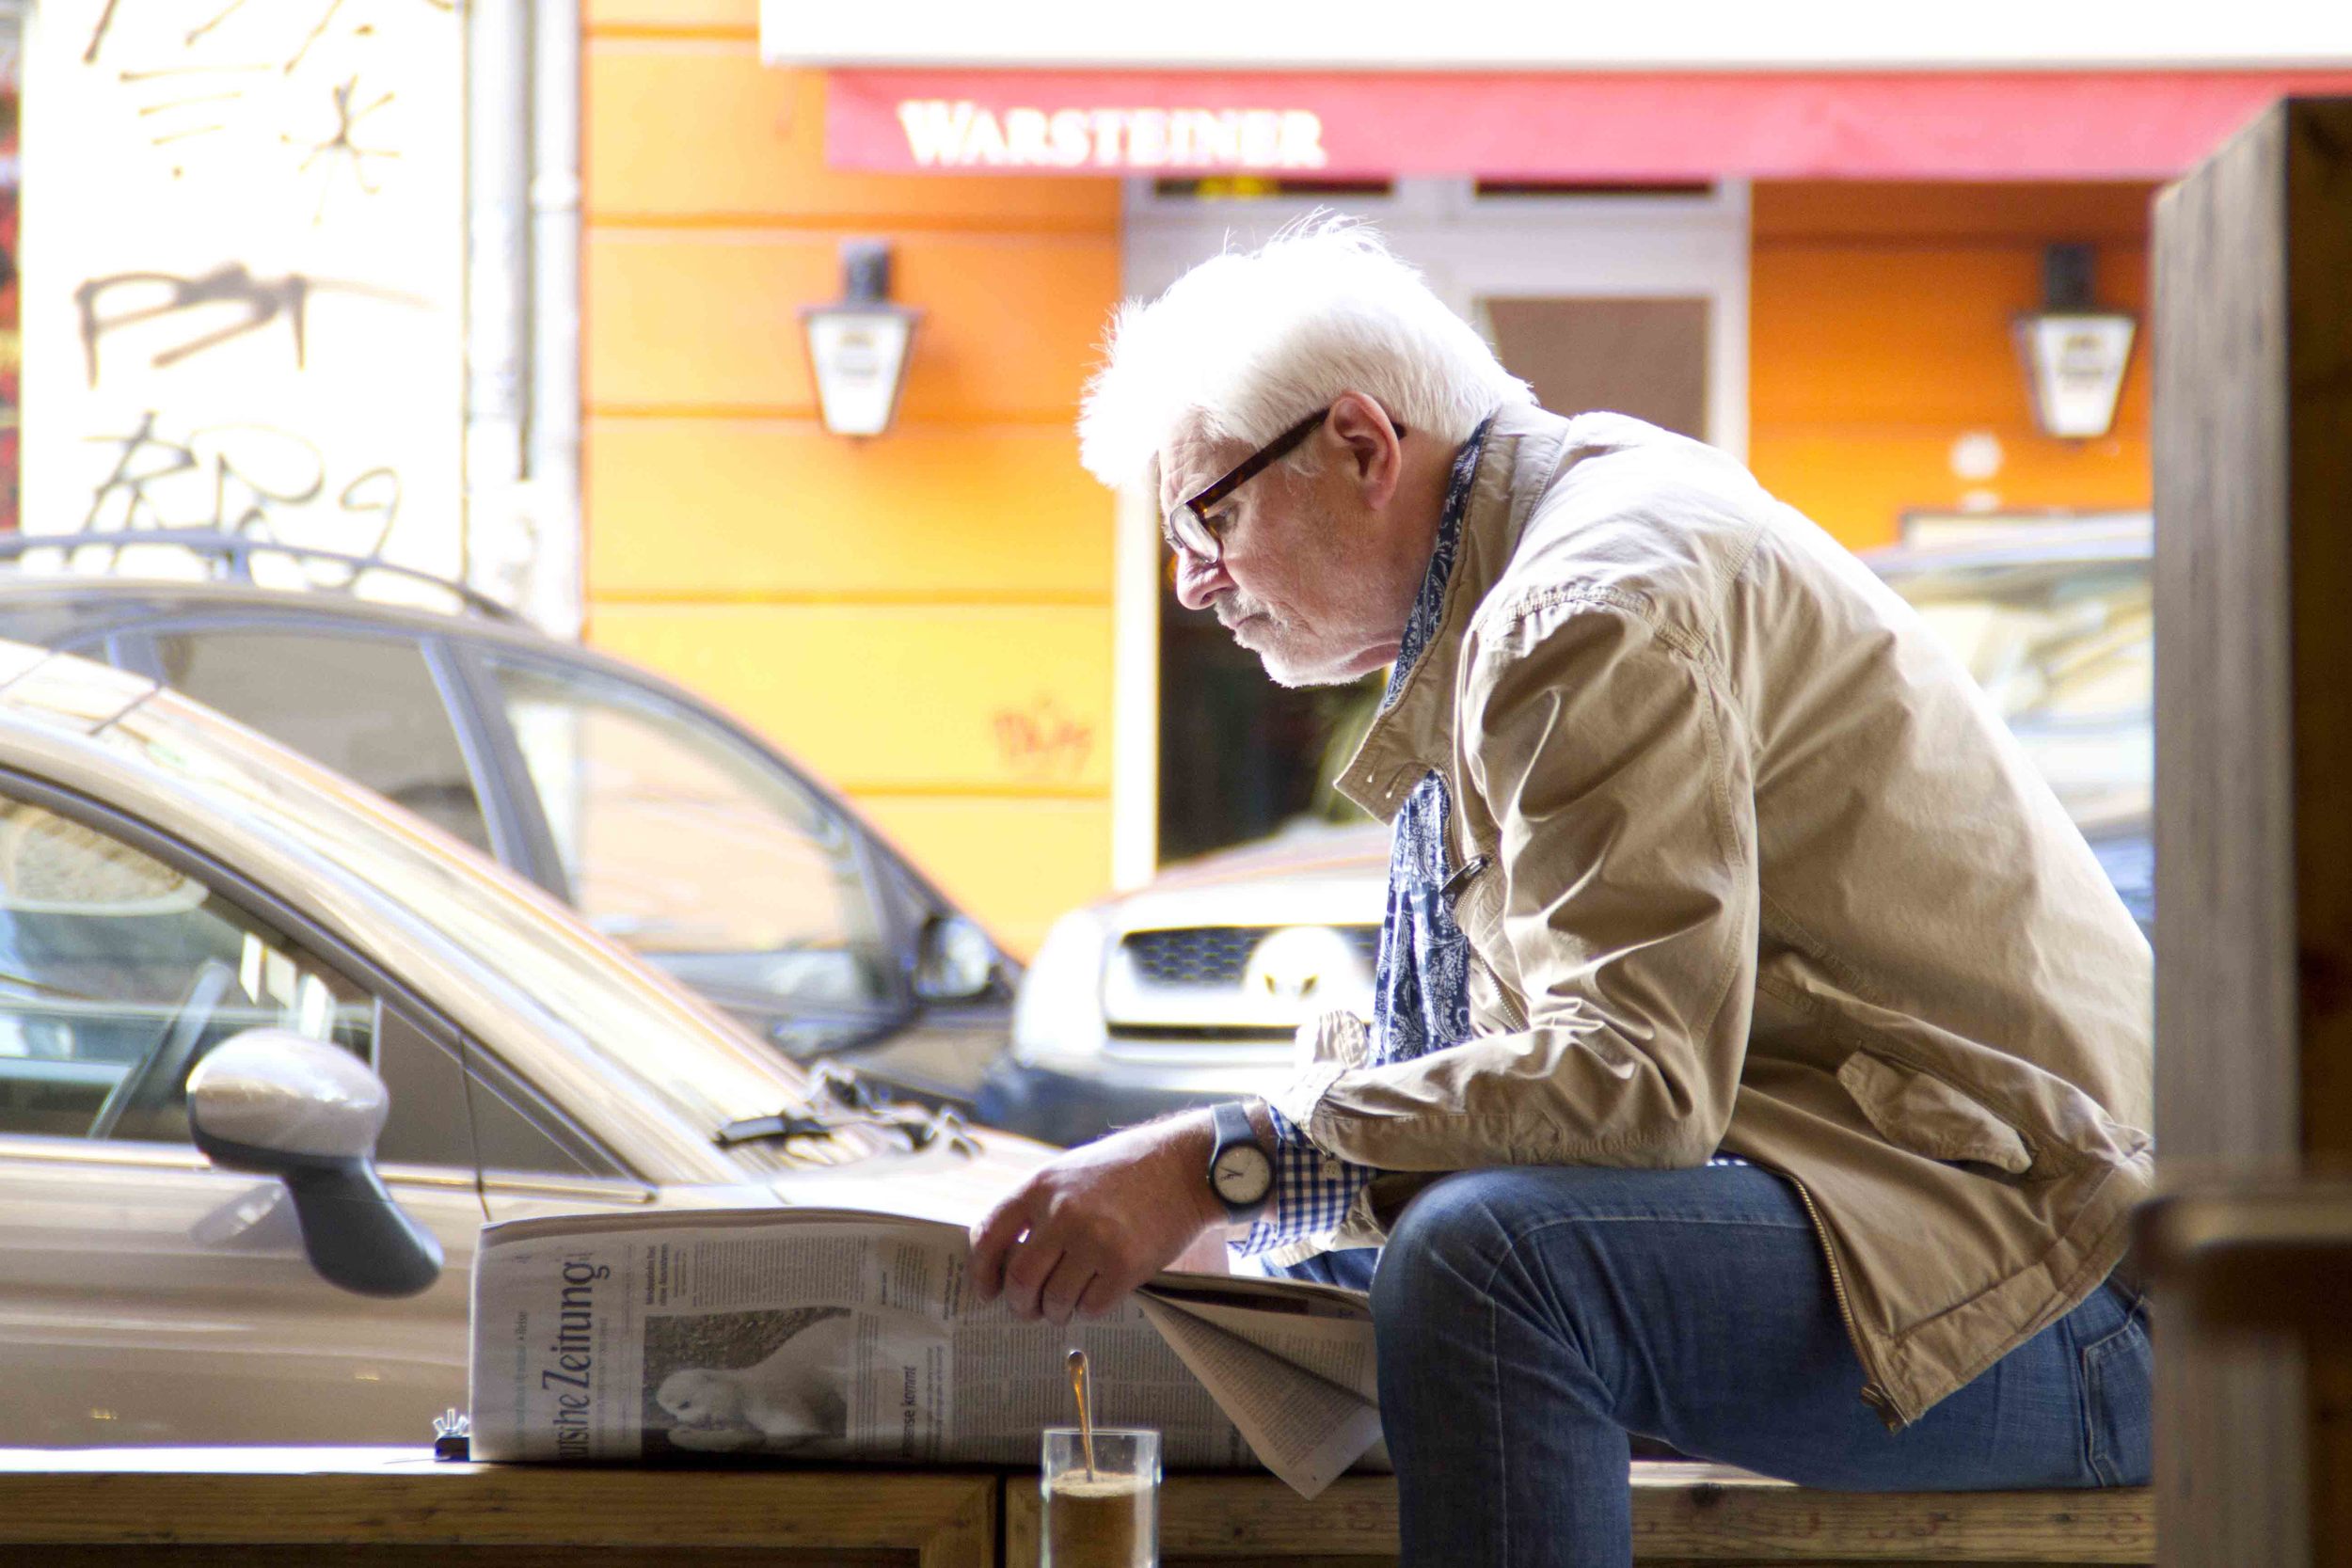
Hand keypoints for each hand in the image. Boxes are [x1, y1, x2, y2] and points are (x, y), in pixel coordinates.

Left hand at [969, 1111, 1226, 1324]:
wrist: (1184, 1166)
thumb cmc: (1126, 1170)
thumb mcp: (1070, 1171)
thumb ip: (1038, 1206)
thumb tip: (1004, 1255)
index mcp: (1041, 1186)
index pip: (989, 1235)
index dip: (981, 1271)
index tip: (986, 1291)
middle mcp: (1062, 1213)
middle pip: (1019, 1279)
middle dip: (1019, 1304)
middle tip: (1028, 1310)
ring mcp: (1094, 1240)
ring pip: (1054, 1299)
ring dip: (1055, 1311)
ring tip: (1065, 1306)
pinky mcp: (1125, 1265)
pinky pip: (1091, 1306)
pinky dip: (1089, 1309)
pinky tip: (1098, 1294)